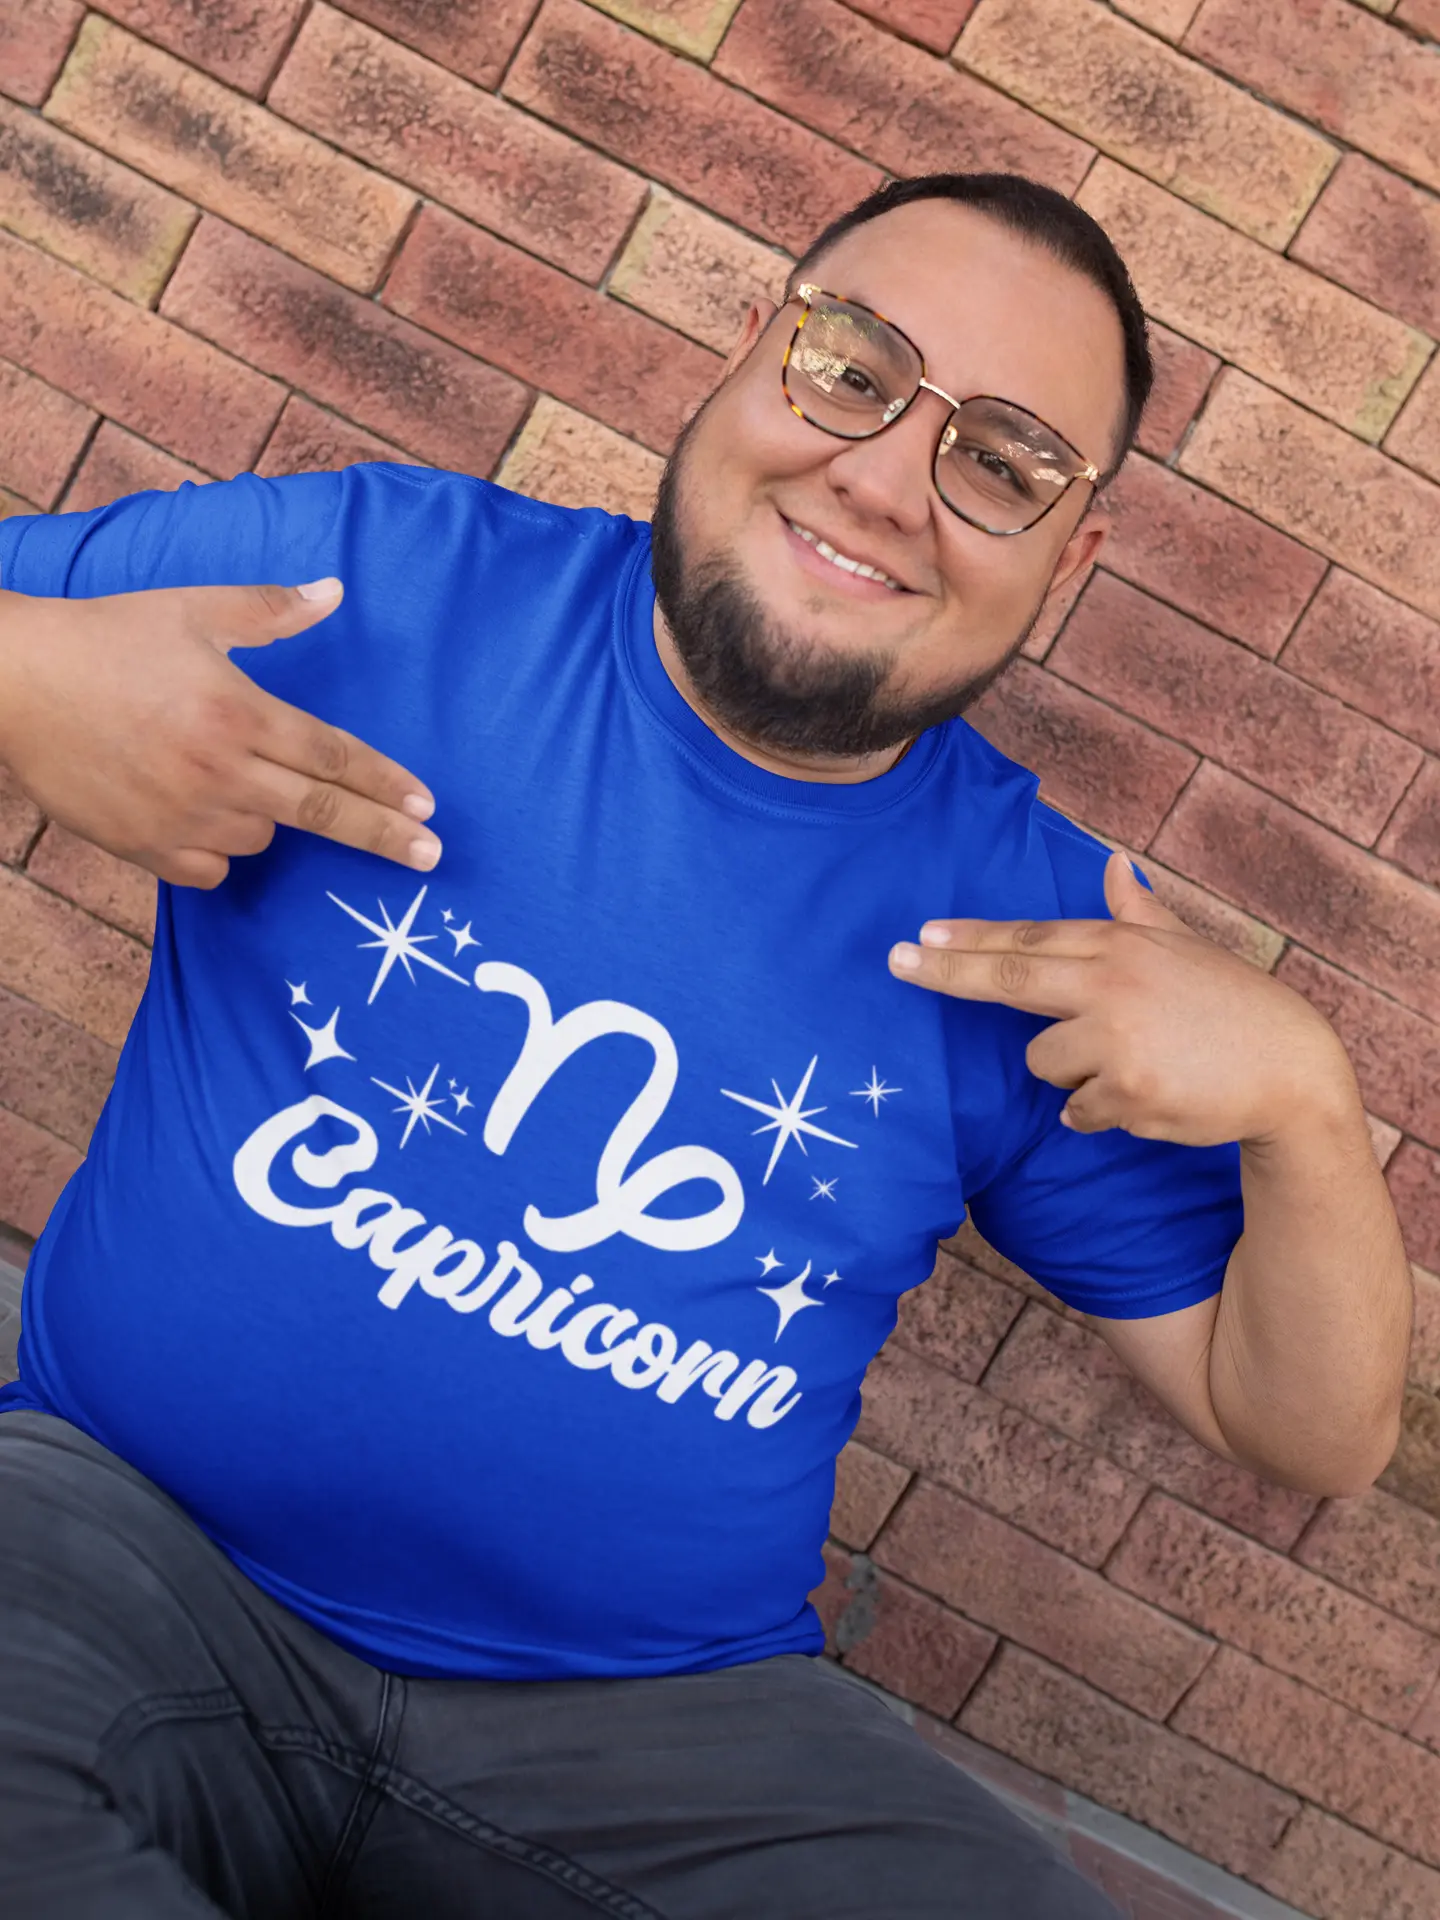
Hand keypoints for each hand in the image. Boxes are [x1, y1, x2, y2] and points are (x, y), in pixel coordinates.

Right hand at [0, 580, 439, 889]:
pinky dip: (217, 850)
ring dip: (267, 818)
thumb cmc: (105, 638)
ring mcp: (180, 816)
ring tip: (228, 778)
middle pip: (320, 812)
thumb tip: (333, 590)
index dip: (385, 782)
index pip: (332, 755)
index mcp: (237, 711)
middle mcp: (217, 771)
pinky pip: (210, 870)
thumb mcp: (192, 609)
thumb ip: (270, 610)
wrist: (12, 682)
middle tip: (431, 858)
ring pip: (260, 840)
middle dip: (383, 836)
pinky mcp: (143, 848)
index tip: (427, 806)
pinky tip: (199, 816)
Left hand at [888, 851, 1355, 1146]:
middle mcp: (1111, 984)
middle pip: (1008, 976)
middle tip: (895, 961)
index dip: (970, 937)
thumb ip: (1138, 912)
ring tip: (1136, 1063)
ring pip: (1044, 1062)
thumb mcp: (1186, 948)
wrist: (1291, 1070)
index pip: (1028, 937)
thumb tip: (1113, 864)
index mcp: (1120, 945)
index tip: (921, 934)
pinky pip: (1076, 1111)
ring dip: (1074, 1073)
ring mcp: (1117, 1039)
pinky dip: (1099, 1111)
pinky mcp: (1127, 1092)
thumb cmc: (1233, 1006)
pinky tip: (1149, 1096)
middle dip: (946, 971)